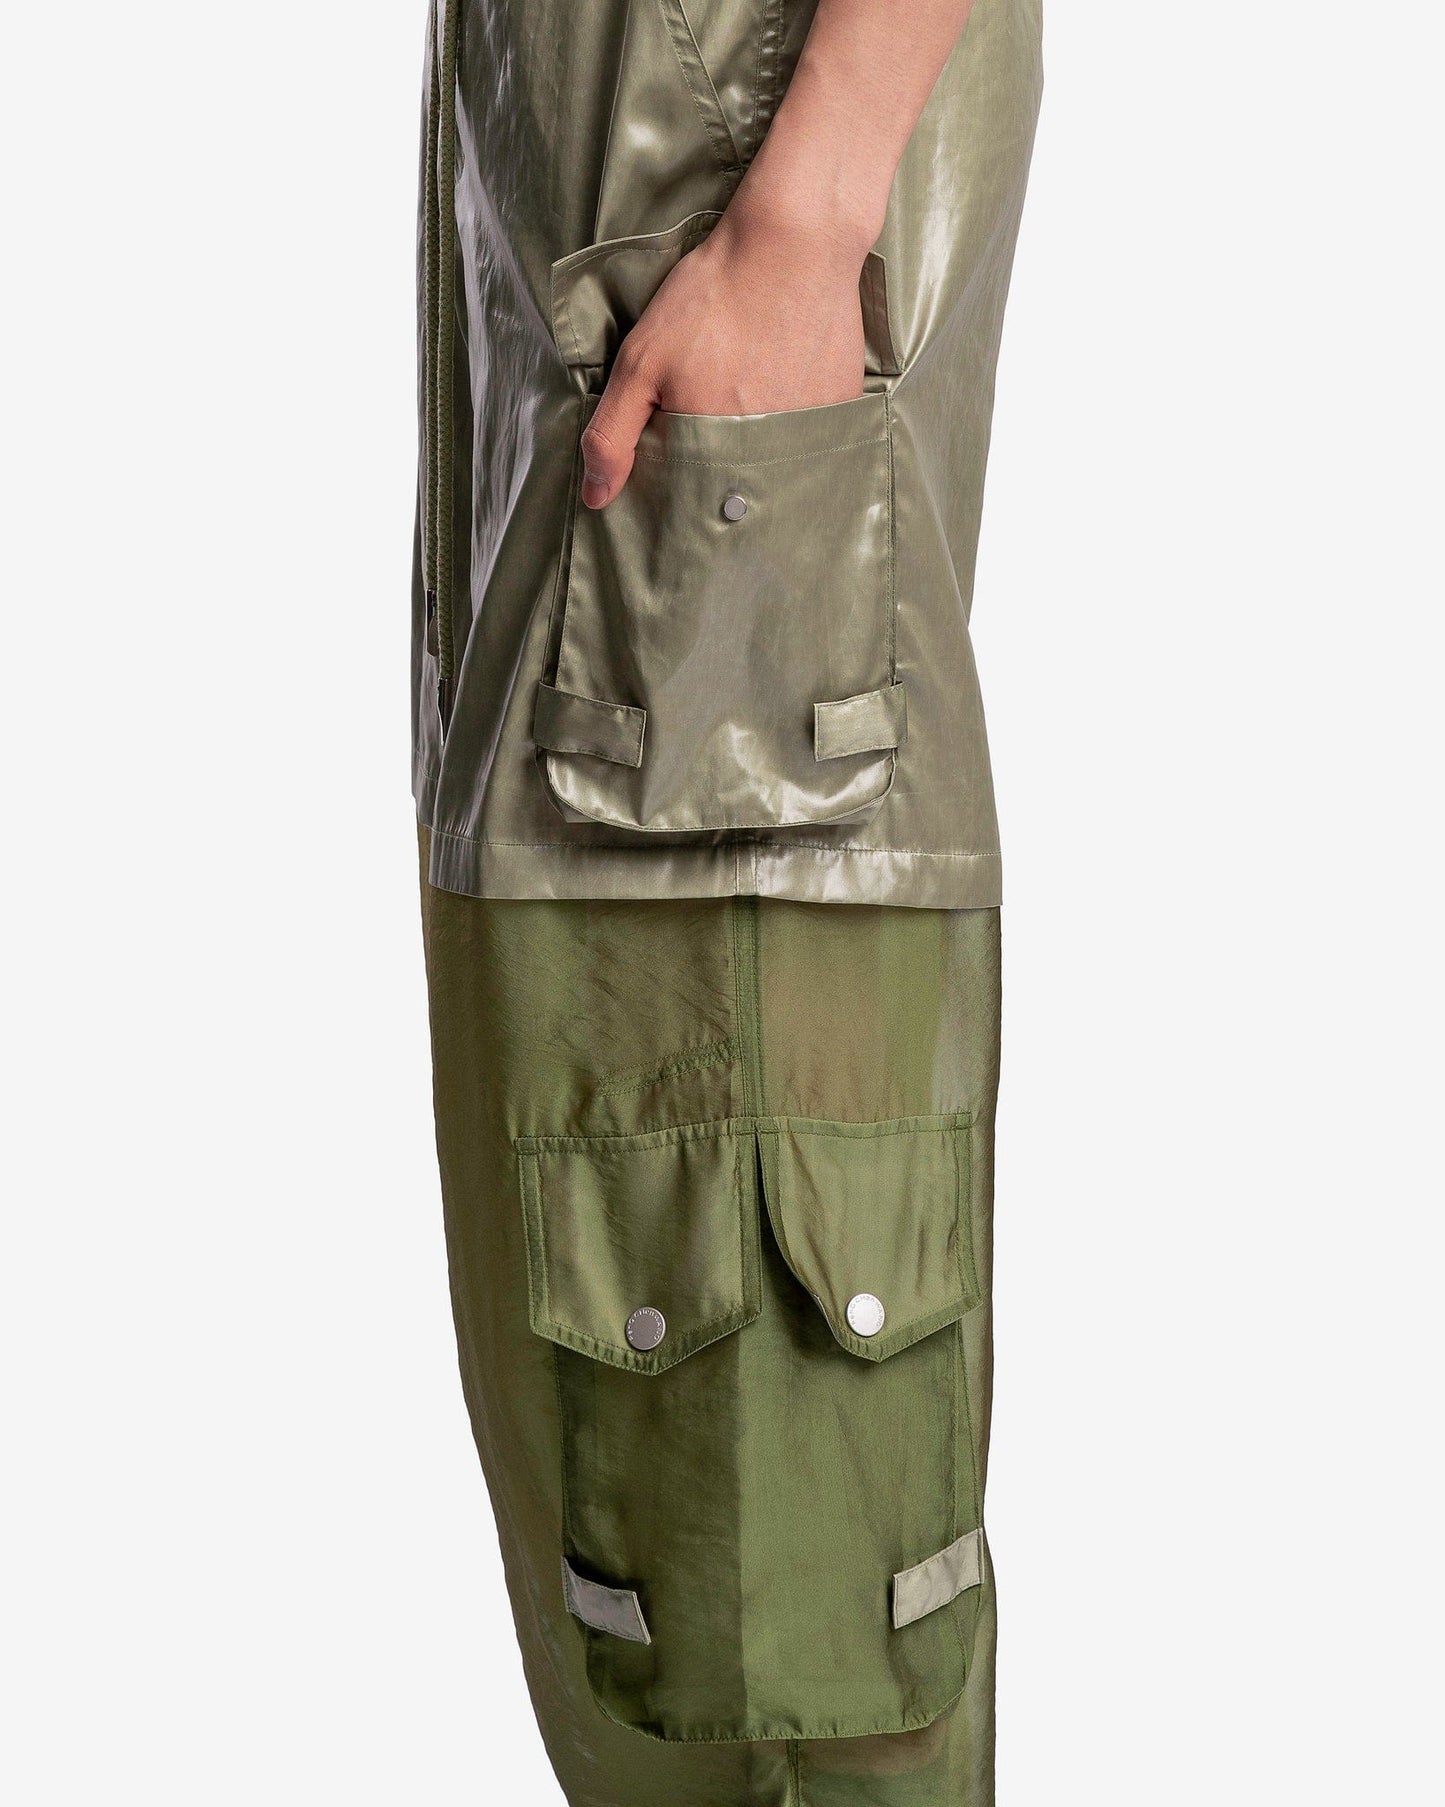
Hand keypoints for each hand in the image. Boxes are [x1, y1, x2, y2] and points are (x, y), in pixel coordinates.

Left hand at [579, 205, 868, 508]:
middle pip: (737, 486)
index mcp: (718, 456)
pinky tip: (784, 379)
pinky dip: (795, 418)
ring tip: (747, 386)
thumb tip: (595, 497)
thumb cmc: (713, 298)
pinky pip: (812, 434)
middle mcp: (769, 459)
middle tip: (715, 400)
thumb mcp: (642, 361)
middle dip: (718, 463)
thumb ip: (613, 433)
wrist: (796, 245)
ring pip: (775, 462)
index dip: (678, 483)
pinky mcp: (843, 410)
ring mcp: (812, 435)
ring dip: (758, 442)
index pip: (694, 504)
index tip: (672, 448)